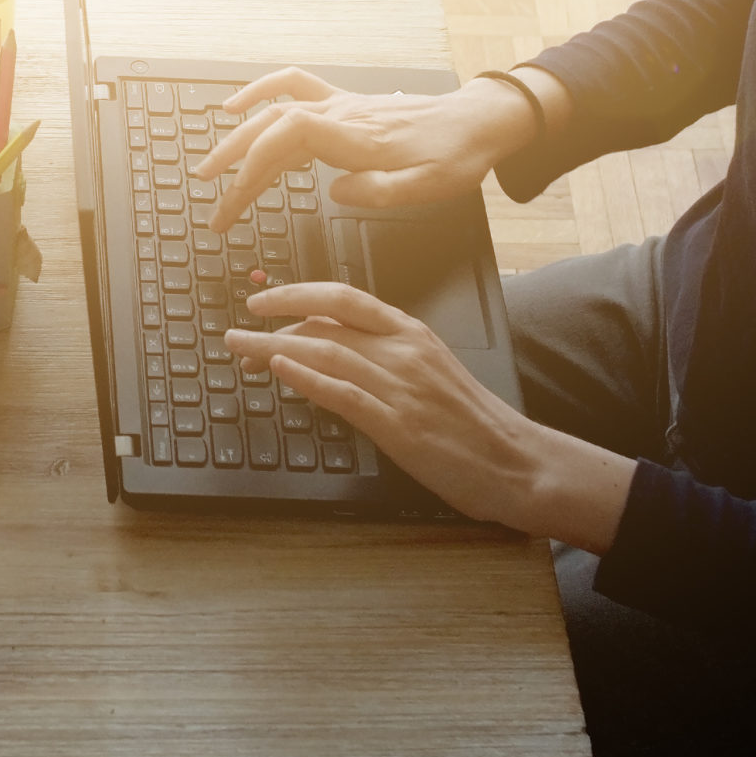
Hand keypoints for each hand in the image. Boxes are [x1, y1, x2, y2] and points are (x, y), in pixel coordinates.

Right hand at [195, 67, 540, 231]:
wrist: (478, 120)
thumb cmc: (456, 156)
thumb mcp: (429, 187)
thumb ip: (380, 191)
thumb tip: (335, 190)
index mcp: (354, 136)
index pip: (284, 139)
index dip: (251, 168)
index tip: (233, 202)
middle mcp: (340, 114)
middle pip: (269, 127)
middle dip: (233, 163)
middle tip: (212, 203)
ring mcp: (340, 105)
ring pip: (273, 112)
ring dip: (237, 138)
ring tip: (209, 169)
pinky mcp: (344, 105)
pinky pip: (292, 89)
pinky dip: (259, 94)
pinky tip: (237, 108)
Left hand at [222, 281, 635, 550]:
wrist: (517, 462)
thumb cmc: (473, 424)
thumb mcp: (431, 373)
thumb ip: (388, 357)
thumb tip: (337, 351)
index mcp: (412, 334)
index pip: (345, 299)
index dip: (298, 294)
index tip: (264, 301)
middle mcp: (404, 351)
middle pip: (327, 322)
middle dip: (275, 321)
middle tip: (238, 330)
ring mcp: (401, 387)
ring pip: (327, 352)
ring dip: (275, 348)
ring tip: (240, 350)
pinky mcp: (400, 424)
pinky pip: (345, 393)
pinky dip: (308, 378)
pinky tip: (281, 370)